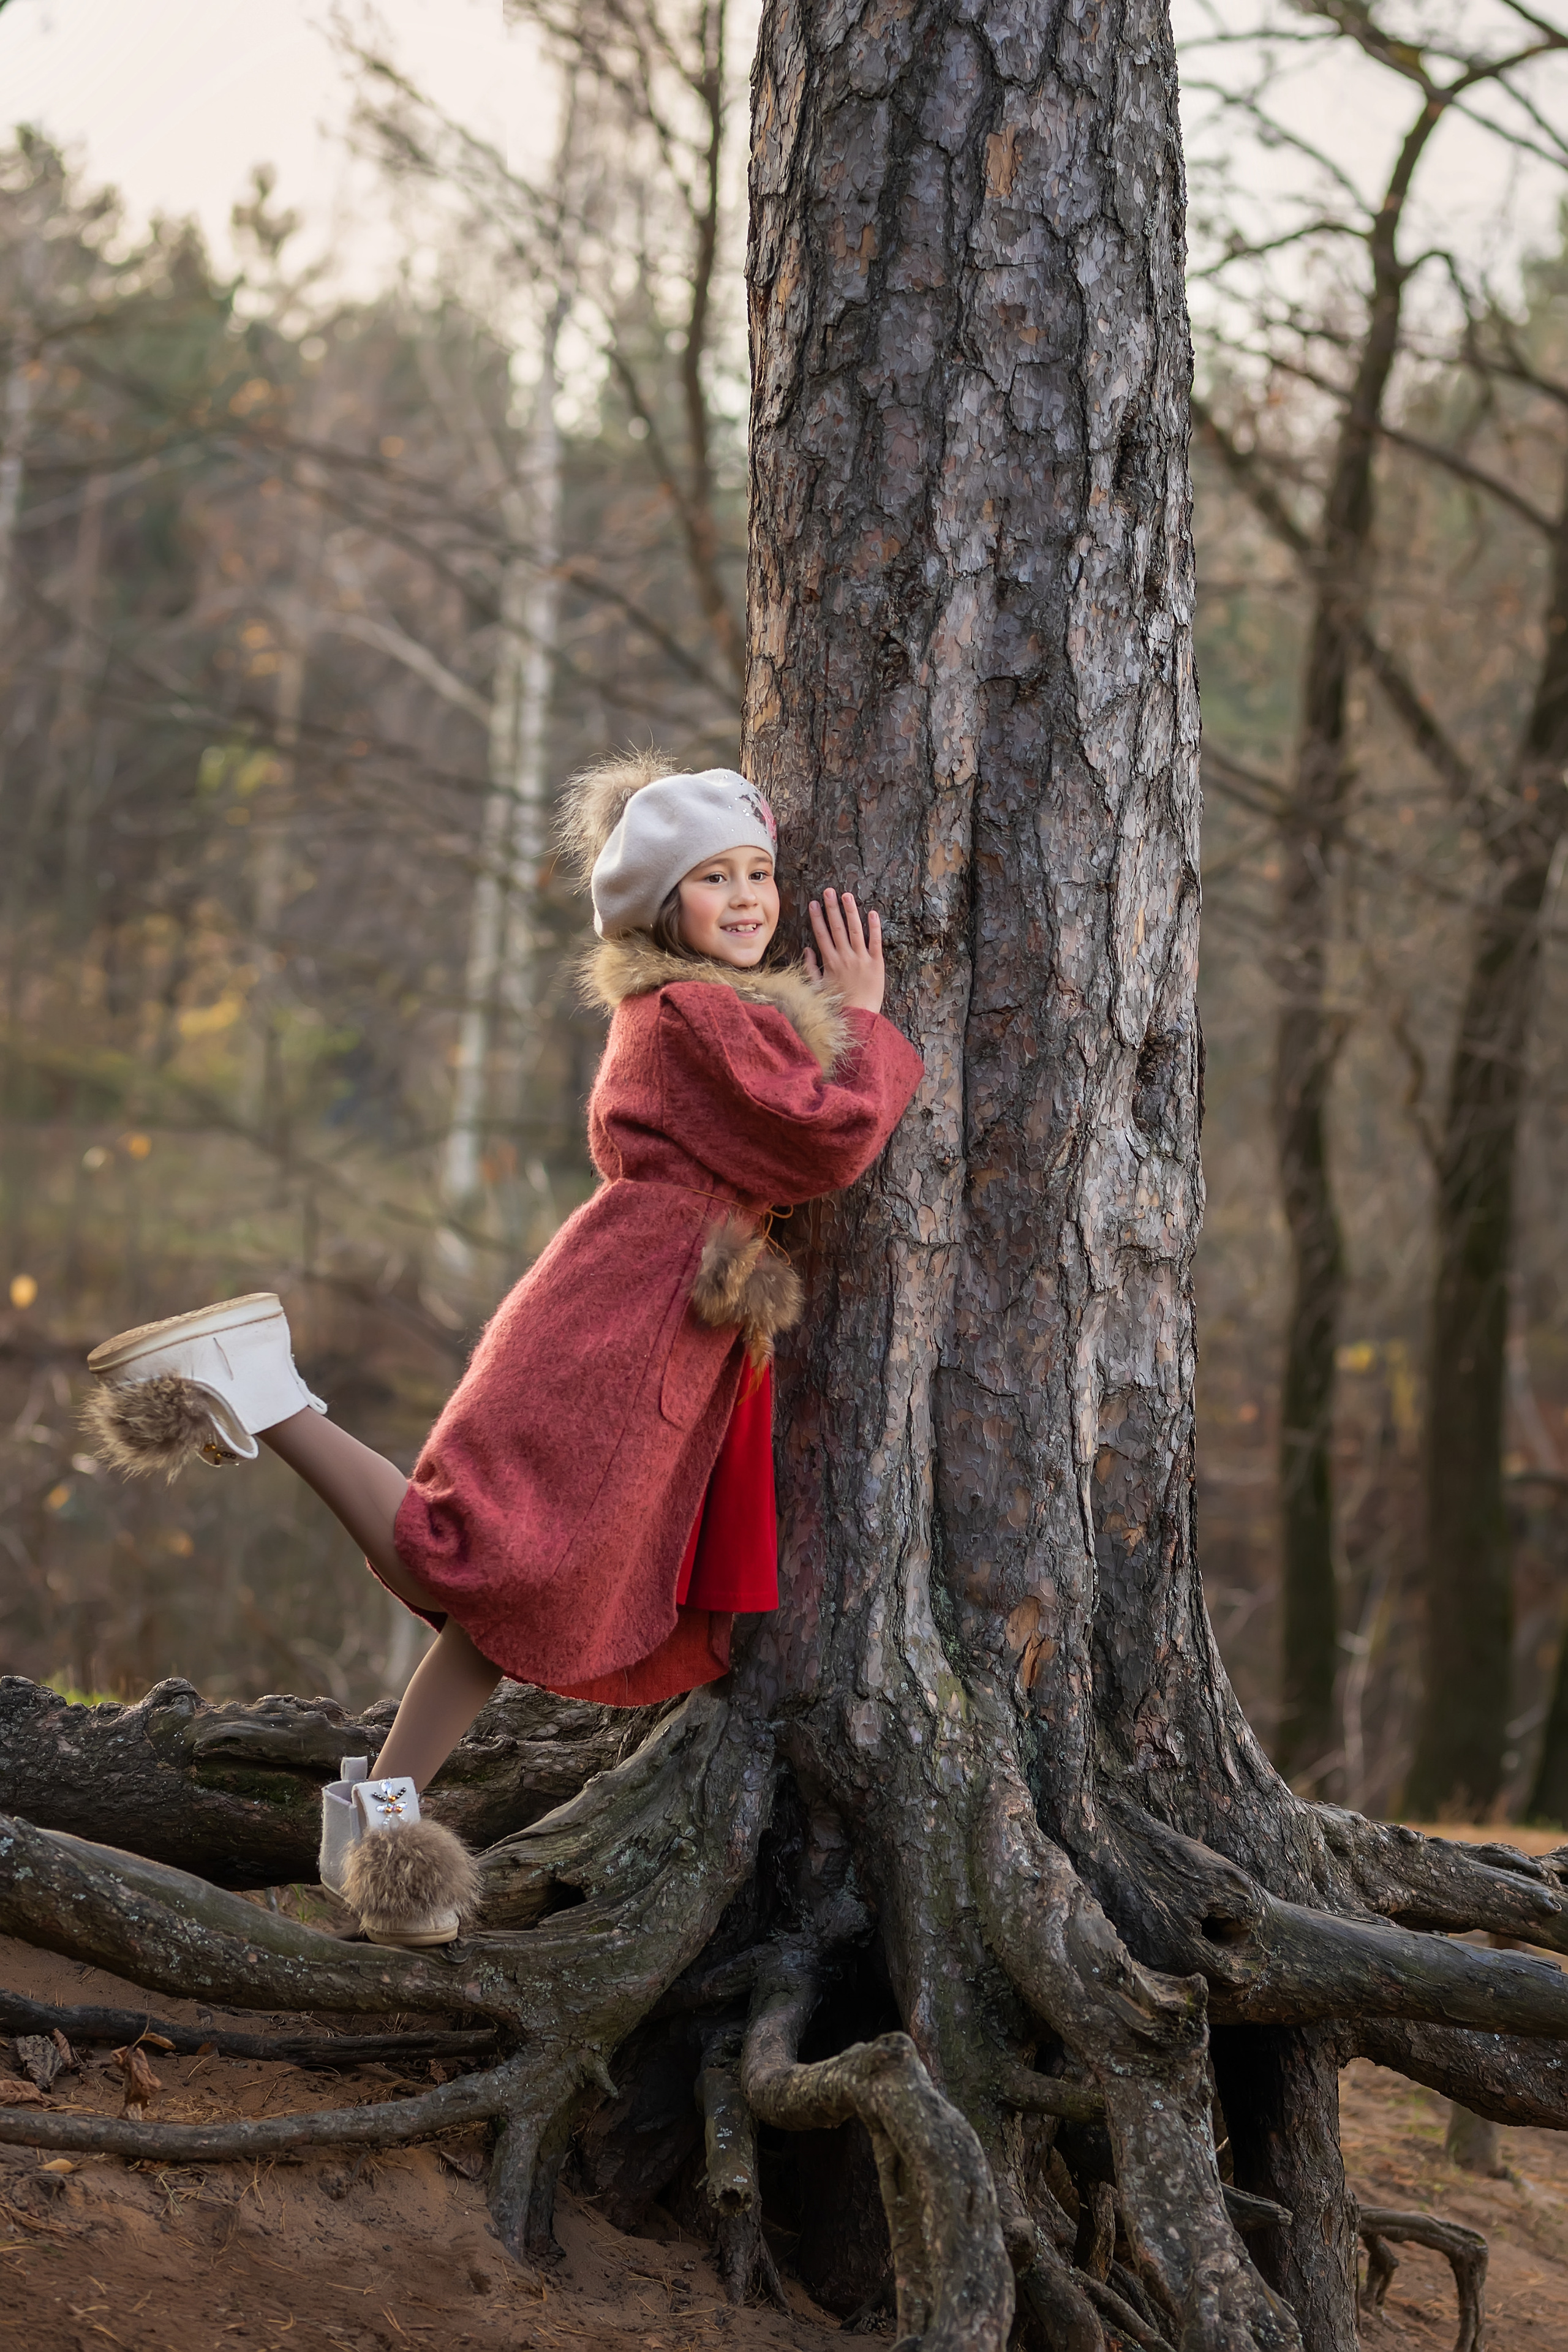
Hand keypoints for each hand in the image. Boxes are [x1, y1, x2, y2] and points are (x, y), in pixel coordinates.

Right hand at [805, 887, 884, 1016]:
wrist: (858, 1017)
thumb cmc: (838, 1004)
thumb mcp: (818, 987)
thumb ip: (811, 968)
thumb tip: (807, 950)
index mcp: (830, 962)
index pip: (821, 934)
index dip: (817, 917)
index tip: (813, 903)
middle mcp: (845, 957)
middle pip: (836, 927)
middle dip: (832, 907)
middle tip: (828, 891)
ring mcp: (861, 959)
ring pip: (855, 930)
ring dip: (850, 911)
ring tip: (846, 895)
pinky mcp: (876, 963)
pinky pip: (875, 942)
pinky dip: (874, 927)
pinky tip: (872, 913)